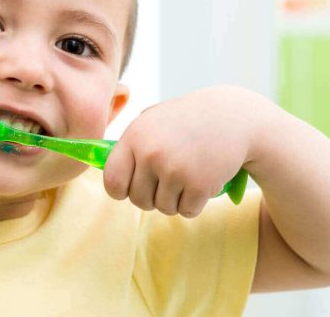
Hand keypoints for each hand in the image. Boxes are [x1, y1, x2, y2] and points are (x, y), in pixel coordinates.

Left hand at [103, 85, 276, 217]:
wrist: (234, 117)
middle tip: (167, 181)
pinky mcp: (199, 184)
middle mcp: (151, 154)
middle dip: (151, 197)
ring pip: (163, 208)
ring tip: (187, 176)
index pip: (112, 181)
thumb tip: (95, 161)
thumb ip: (129, 144)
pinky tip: (202, 182)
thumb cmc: (187, 120)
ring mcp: (175, 169)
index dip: (121, 190)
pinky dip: (194, 204)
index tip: (130, 189)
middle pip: (138, 200)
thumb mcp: (152, 120)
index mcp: (134, 137)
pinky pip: (187, 211)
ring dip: (175, 200)